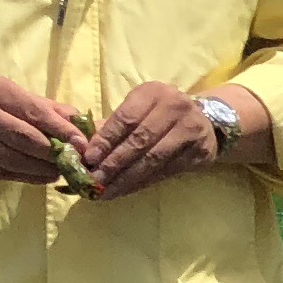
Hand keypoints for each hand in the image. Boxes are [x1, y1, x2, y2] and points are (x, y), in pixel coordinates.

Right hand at [0, 73, 91, 184]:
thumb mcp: (15, 98)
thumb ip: (50, 109)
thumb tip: (85, 123)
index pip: (35, 112)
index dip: (61, 130)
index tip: (82, 143)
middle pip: (23, 138)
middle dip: (53, 152)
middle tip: (74, 162)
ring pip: (13, 160)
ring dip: (42, 169)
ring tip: (61, 171)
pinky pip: (2, 173)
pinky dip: (28, 177)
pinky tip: (43, 177)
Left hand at [84, 80, 261, 201]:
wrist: (205, 120)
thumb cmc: (159, 115)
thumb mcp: (136, 110)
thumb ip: (109, 127)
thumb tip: (77, 149)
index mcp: (153, 92)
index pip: (126, 118)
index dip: (106, 140)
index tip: (88, 159)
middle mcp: (176, 106)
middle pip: (140, 140)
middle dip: (113, 163)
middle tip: (93, 180)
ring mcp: (192, 129)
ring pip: (153, 159)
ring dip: (126, 178)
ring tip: (105, 190)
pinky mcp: (201, 151)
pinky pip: (166, 171)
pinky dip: (142, 183)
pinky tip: (125, 190)